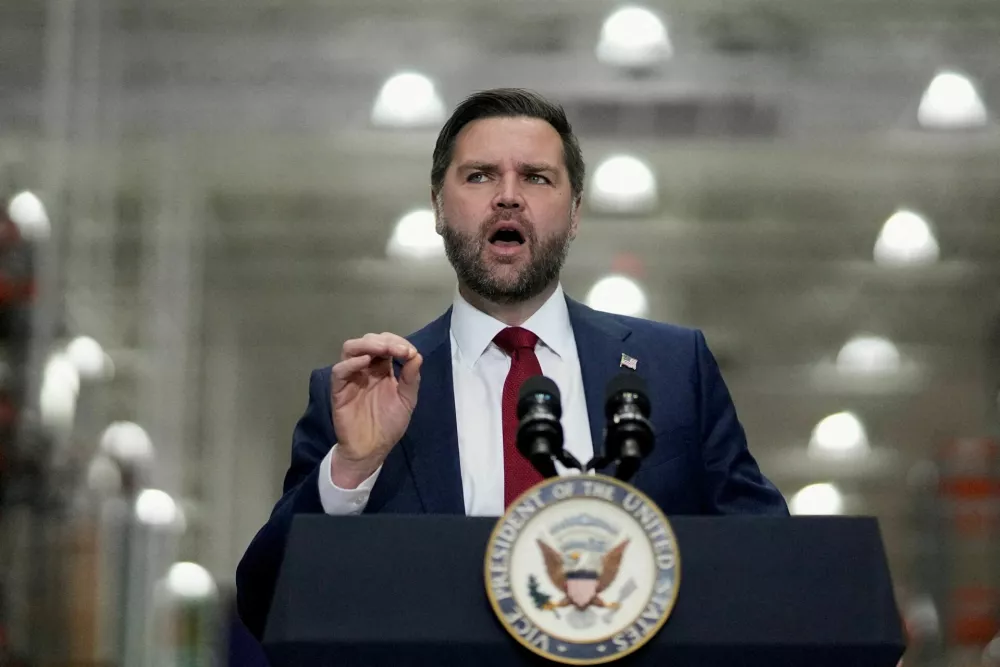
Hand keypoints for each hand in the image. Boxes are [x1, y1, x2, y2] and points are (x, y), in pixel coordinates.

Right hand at [330, 332, 421, 487]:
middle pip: (368, 341)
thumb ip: (411, 378)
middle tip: (399, 350)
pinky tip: (365, 362)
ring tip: (383, 349)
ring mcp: (351, 377)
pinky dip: (351, 363)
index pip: (386, 344)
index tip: (410, 352)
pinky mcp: (339, 390)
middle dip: (384, 341)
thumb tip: (416, 355)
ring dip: (367, 344)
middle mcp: (366, 369)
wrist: (372, 449)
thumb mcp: (407, 400)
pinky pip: (339, 371)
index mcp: (382, 369)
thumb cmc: (389, 424)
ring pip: (351, 349)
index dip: (398, 342)